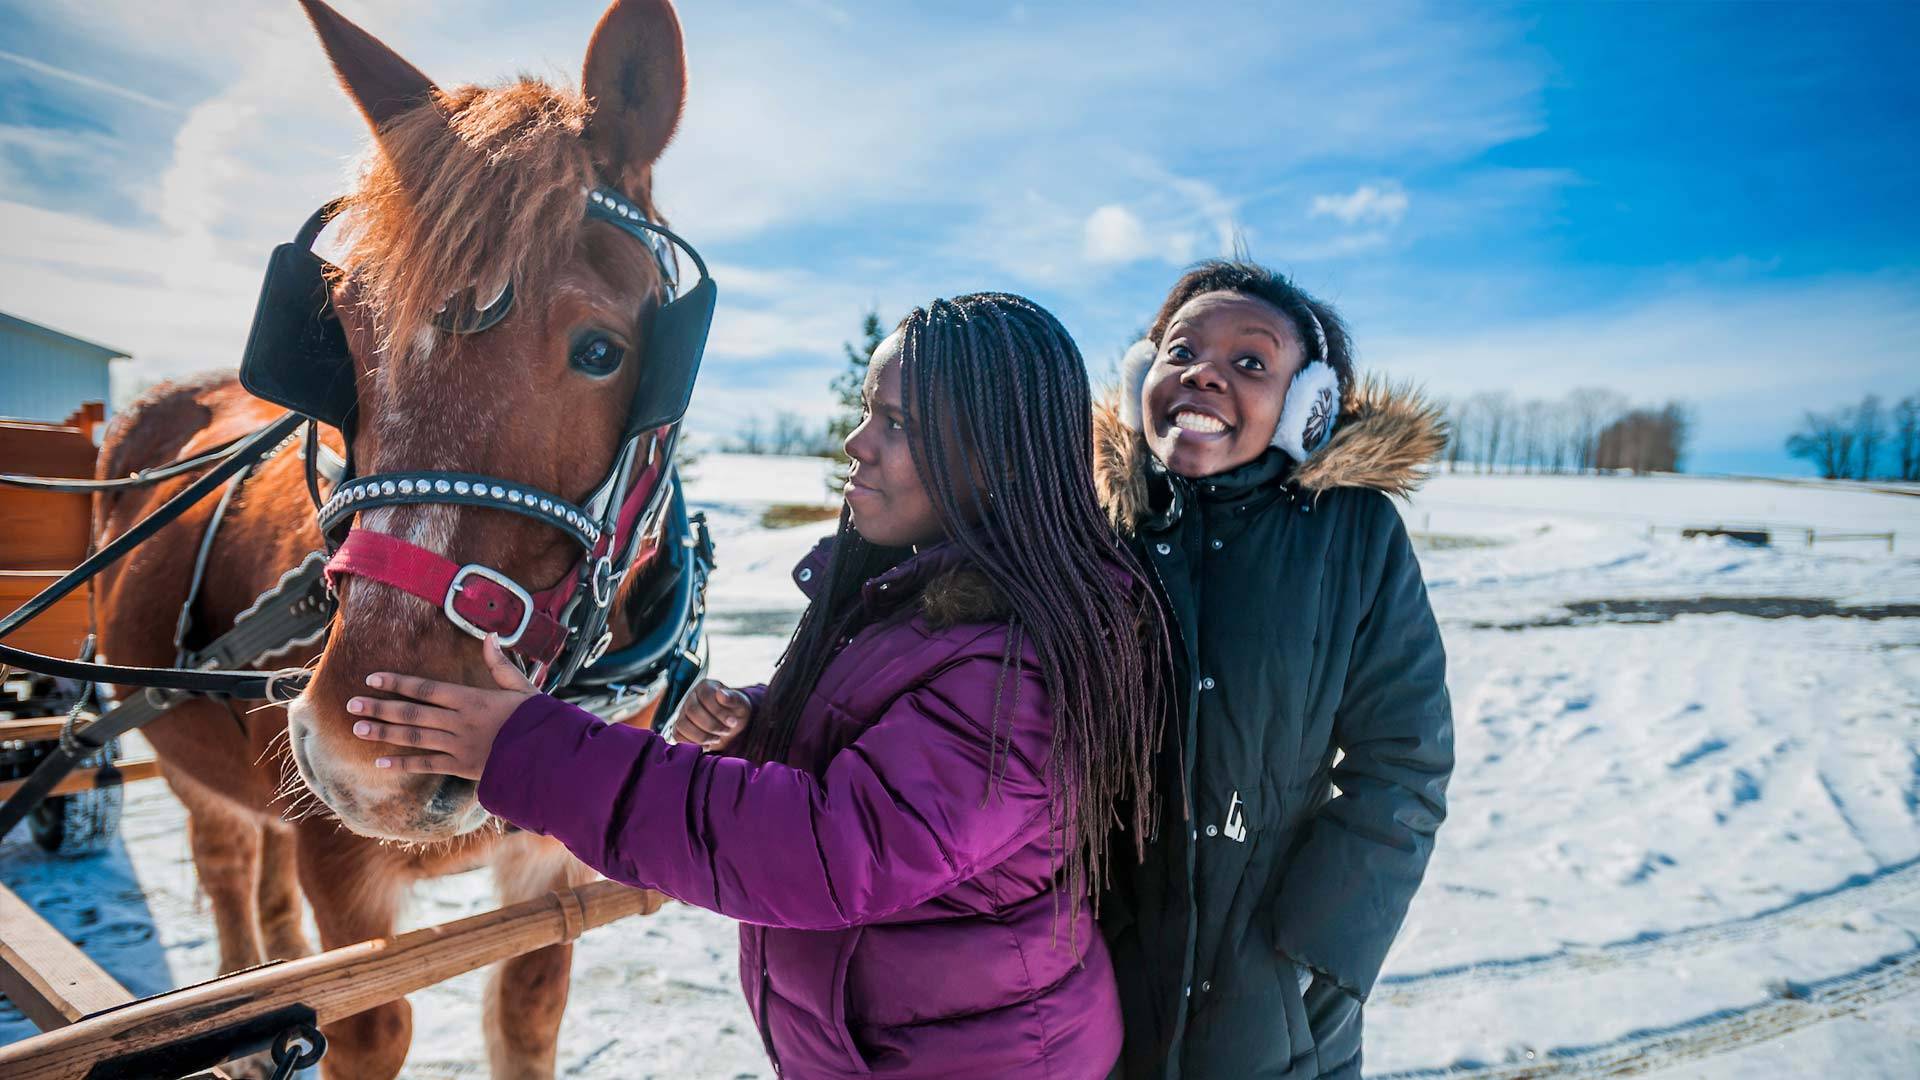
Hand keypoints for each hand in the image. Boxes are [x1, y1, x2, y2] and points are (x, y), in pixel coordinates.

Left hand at [347, 634, 537, 779]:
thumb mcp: (521, 686)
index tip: (372, 678)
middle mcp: (459, 721)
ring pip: (413, 737)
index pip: (426, 688)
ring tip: (358, 729)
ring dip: (384, 732)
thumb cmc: (536, 718)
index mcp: (471, 698)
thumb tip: (490, 636)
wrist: (548, 754)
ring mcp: (458, 745)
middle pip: (412, 712)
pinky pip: (426, 765)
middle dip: (379, 708)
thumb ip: (500, 663)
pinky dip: (403, 763)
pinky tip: (380, 762)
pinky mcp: (461, 766)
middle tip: (351, 705)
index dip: (397, 682)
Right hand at [672, 678, 752, 749]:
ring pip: (683, 725)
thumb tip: (721, 694)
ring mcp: (683, 713)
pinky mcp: (679, 728)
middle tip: (726, 731)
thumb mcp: (741, 704)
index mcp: (706, 686)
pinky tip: (707, 745)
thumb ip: (733, 698)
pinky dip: (692, 743)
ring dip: (702, 736)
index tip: (732, 722)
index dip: (718, 711)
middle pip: (692, 711)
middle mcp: (691, 698)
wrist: (731, 726)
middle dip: (712, 725)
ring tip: (717, 738)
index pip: (706, 696)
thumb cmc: (735, 712)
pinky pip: (678, 736)